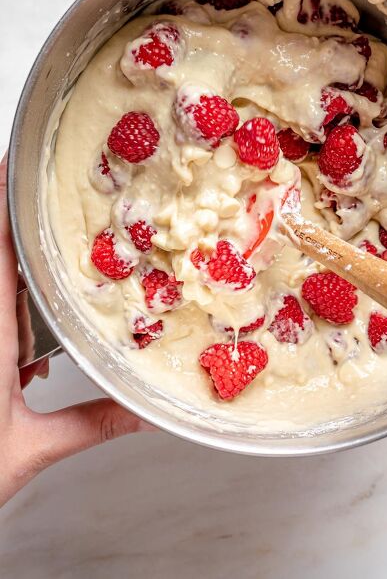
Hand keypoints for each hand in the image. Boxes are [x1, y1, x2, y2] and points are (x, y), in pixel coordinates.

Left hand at [0, 158, 149, 507]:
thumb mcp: (29, 450)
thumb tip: (145, 414)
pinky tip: (27, 355)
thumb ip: (92, 425)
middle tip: (38, 198)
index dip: (0, 202)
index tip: (11, 164)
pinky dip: (6, 315)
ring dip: (10, 277)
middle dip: (12, 230)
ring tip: (41, 274)